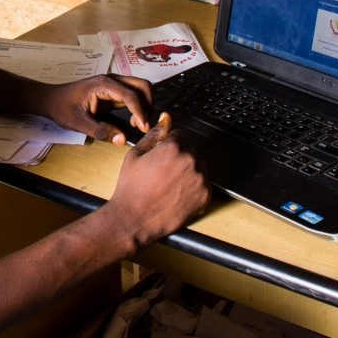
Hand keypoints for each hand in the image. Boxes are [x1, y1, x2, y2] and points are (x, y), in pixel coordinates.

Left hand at [38, 75, 152, 145]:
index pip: (130, 94)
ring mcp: (114, 85)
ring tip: (138, 124)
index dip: (140, 111)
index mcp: (103, 84)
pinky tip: (133, 121)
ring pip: (140, 89)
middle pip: (142, 85)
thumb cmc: (62, 107)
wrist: (52, 99)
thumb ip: (101, 131)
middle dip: (148, 104)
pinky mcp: (114, 92)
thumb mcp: (79, 123)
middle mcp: (111, 80)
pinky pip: (134, 96)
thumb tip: (122, 140)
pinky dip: (139, 107)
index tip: (144, 128)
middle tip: (144, 125)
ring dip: (145, 105)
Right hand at [104, 113, 210, 248]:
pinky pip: (204, 185)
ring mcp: (200, 179)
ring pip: (199, 167)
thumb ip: (155, 134)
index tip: (162, 158)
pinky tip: (177, 194)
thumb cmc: (132, 189)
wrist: (133, 219)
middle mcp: (190, 160)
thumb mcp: (136, 155)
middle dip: (180, 158)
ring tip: (169, 185)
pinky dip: (194, 188)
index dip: (169, 146)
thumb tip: (166, 119)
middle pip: (191, 151)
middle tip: (162, 174)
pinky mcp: (205, 196)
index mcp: (173, 147)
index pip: (181, 135)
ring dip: (189, 172)